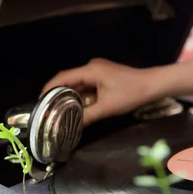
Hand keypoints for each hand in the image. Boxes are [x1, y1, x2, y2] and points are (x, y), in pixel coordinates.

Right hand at [41, 58, 167, 125]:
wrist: (153, 85)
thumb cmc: (132, 93)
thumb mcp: (108, 108)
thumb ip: (87, 116)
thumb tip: (69, 126)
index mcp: (91, 70)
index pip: (62, 78)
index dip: (48, 90)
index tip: (40, 103)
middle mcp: (92, 66)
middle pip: (68, 80)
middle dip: (58, 95)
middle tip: (49, 111)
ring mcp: (98, 70)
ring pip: (78, 83)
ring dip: (71, 96)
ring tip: (60, 111)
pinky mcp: (104, 75)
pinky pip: (87, 84)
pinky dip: (81, 95)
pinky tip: (78, 107)